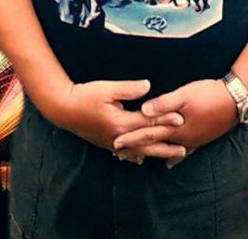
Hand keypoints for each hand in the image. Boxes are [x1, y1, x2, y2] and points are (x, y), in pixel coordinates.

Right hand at [50, 79, 185, 163]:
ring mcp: (112, 142)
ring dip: (154, 153)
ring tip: (169, 157)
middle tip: (184, 149)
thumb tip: (148, 86)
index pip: (148, 121)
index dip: (165, 119)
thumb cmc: (85, 95)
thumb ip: (129, 89)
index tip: (181, 118)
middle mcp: (118, 137)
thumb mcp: (108, 89)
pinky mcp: (106, 142)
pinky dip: (135, 156)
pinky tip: (141, 160)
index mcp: (121, 122)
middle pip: (146, 142)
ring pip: (137, 151)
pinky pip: (125, 153)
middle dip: (166, 145)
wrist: (63, 108)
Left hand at [112, 79, 237, 167]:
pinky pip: (185, 150)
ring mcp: (193, 140)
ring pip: (167, 149)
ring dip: (152, 152)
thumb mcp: (184, 94)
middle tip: (119, 155)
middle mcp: (182, 138)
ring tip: (138, 158)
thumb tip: (143, 111)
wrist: (235, 100)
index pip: (148, 134)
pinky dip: (175, 156)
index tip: (115, 143)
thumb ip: (163, 103)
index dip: (131, 138)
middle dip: (137, 148)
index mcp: (175, 127)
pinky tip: (171, 162)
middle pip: (155, 145)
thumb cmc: (208, 94)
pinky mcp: (201, 138)